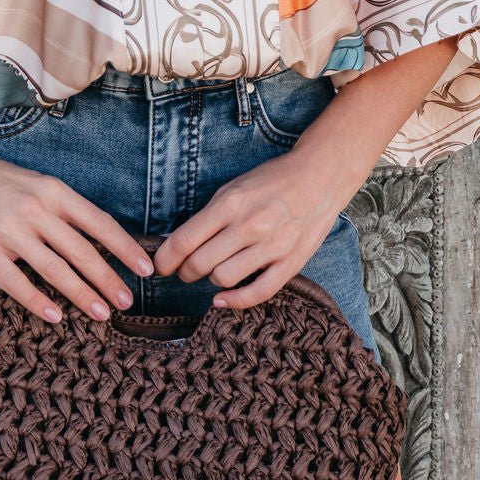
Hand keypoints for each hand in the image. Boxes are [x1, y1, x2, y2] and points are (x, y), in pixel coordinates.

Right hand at [0, 67, 154, 326]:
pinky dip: (38, 301)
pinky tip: (57, 315)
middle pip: (81, 251)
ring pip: (54, 269)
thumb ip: (66, 211)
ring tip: (102, 313)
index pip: (98, 222)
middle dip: (108, 279)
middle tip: (128, 302)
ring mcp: (9, 231)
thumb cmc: (1, 181)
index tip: (146, 268)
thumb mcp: (39, 185)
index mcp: (53, 190)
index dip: (125, 247)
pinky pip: (16, 282)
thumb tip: (103, 243)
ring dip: (82, 294)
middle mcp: (34, 209)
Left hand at [149, 148, 350, 310]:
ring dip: (210, 280)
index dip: (166, 259)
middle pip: (200, 263)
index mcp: (231, 204)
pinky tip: (222, 299)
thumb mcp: (233, 188)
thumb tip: (180, 243)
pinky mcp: (291, 263)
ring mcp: (272, 246)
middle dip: (185, 272)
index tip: (161, 265)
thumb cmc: (271, 181)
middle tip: (184, 271)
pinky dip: (235, 301)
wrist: (319, 178)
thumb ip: (209, 216)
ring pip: (224, 279)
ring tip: (212, 272)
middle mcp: (249, 226)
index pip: (185, 240)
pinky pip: (258, 293)